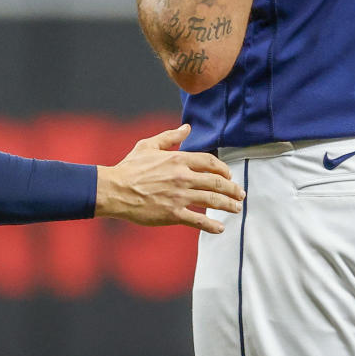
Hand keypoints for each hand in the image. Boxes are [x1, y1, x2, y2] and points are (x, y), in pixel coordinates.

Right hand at [95, 123, 244, 229]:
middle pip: (217, 183)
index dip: (223, 169)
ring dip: (228, 205)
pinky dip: (211, 225)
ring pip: (212, 201)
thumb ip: (170, 137)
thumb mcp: (148, 146)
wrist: (114, 190)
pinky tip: (220, 228)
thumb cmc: (129, 167)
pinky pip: (198, 220)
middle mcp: (182, 177)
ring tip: (236, 209)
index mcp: (178, 159)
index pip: (210, 162)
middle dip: (233, 189)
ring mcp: (179, 196)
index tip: (229, 176)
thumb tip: (187, 127)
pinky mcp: (173, 214)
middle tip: (240, 195)